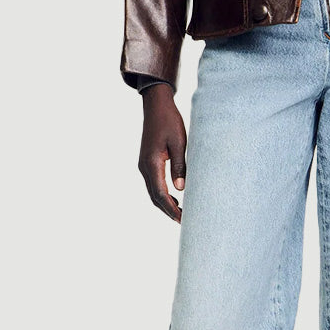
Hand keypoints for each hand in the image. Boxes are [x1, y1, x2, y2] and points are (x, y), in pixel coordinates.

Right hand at [138, 83, 186, 222]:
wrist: (156, 106)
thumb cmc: (169, 121)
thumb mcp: (179, 142)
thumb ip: (180, 166)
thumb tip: (181, 189)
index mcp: (151, 164)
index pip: (161, 194)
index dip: (172, 209)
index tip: (184, 220)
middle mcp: (144, 167)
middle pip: (155, 197)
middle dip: (169, 211)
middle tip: (185, 222)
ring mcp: (144, 165)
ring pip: (153, 192)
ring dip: (165, 204)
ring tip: (181, 213)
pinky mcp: (147, 162)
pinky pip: (154, 184)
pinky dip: (163, 195)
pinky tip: (175, 198)